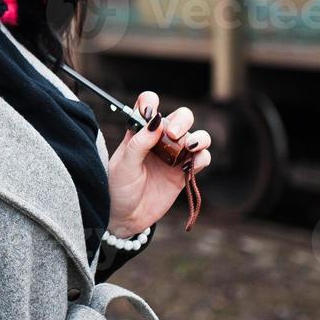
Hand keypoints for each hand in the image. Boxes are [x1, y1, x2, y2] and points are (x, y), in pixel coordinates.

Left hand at [105, 91, 212, 237]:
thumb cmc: (117, 188)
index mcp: (140, 132)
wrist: (125, 218)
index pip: (148, 105)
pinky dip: (201, 158)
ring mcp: (174, 155)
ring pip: (197, 135)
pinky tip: (191, 165)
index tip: (151, 112)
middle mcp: (159, 140)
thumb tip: (156, 120)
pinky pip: (202, 158)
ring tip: (190, 146)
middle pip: (181, 117)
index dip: (151, 101)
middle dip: (182, 120)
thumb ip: (139, 142)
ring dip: (199, 137)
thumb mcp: (123, 164)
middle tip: (173, 134)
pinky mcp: (184, 172)